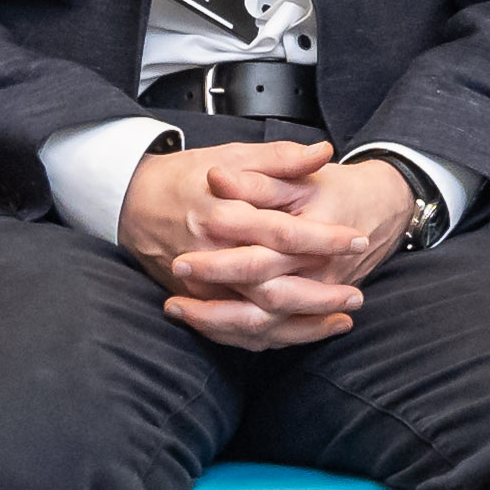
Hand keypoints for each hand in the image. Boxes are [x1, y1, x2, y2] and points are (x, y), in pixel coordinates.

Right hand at [117, 138, 386, 346]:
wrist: (131, 202)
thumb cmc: (185, 176)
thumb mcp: (232, 156)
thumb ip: (280, 158)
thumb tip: (323, 151)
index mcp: (225, 216)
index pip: (283, 233)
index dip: (324, 239)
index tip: (358, 239)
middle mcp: (212, 256)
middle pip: (272, 288)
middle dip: (319, 295)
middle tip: (357, 294)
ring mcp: (201, 286)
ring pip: (257, 319)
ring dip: (302, 324)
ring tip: (341, 319)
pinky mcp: (197, 302)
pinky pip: (237, 331)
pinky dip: (272, 337)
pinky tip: (303, 333)